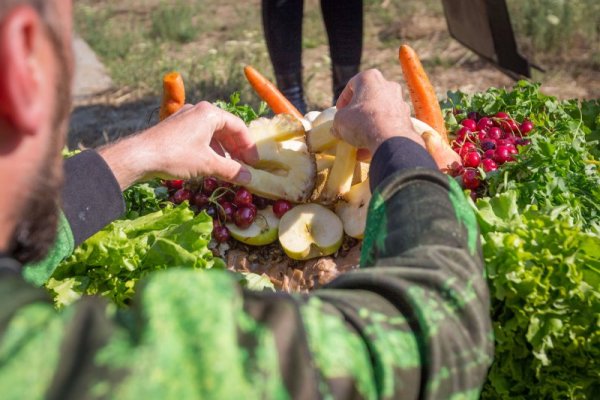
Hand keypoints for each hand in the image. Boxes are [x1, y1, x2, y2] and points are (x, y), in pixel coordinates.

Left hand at [99, 102, 257, 189]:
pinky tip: (210, 164)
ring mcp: (185, 118)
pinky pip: (199, 136)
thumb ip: (231, 170)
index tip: (254, 163)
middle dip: (237, 149)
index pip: (238, 127)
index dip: (249, 146)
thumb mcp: (208, 164)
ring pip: (212, 133)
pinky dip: (209, 149)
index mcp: (210, 113)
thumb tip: (248, 178)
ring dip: (223, 151)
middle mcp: (198, 111)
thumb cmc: (177, 156)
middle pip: (225, 129)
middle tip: (244, 166)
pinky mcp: (175, 128)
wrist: (140, 156)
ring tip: (229, 168)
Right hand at [332, 69, 423, 154]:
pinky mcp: (407, 117)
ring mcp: (400, 101)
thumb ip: (338, 121)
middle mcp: (388, 85)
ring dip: (369, 124)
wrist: (390, 138)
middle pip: (369, 97)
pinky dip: (380, 132)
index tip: (340, 112)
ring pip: (380, 112)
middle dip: (359, 111)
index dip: (343, 100)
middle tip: (350, 123)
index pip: (352, 85)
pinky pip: (389, 124)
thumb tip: (337, 128)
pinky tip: (370, 146)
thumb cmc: (361, 122)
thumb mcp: (339, 121)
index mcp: (369, 78)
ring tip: (359, 139)